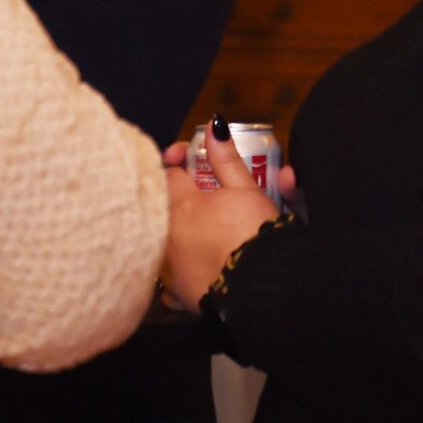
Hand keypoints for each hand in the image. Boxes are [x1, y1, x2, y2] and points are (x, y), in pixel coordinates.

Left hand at [161, 133, 282, 311]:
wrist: (262, 286)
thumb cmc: (255, 235)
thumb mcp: (246, 189)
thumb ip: (225, 158)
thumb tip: (213, 128)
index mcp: (180, 205)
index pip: (167, 172)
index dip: (179, 160)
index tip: (188, 157)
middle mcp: (164, 236)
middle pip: (160, 207)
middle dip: (177, 199)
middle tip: (201, 198)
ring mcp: (167, 268)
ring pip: (160, 242)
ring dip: (174, 234)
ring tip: (201, 232)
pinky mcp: (175, 294)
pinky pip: (167, 279)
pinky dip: (178, 270)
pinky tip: (195, 265)